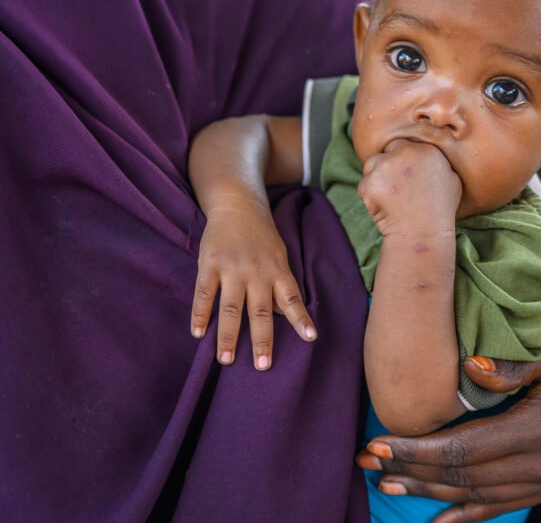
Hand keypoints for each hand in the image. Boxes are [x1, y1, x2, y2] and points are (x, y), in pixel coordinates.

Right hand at [192, 201, 316, 368]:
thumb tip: (282, 314)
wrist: (237, 205)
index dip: (301, 319)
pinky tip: (198, 333)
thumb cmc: (261, 236)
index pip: (292, 299)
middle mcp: (257, 272)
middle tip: (263, 365)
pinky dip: (200, 315)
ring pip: (231, 308)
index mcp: (277, 270)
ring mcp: (232, 269)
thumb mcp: (278, 256)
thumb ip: (280, 284)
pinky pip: (204, 294)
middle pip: (260, 311)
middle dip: (262, 339)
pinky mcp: (209, 264)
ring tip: (226, 360)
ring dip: (228, 336)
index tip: (311, 338)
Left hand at [355, 298, 540, 521]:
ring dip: (434, 494)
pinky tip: (442, 522)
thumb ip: (513, 367)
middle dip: (413, 471)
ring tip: (390, 485)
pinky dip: (473, 514)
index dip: (418, 450)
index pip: (464, 449)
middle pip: (466, 477)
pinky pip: (510, 505)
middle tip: (368, 464)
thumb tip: (469, 370)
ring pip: (483, 496)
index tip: (377, 445)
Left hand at [358, 139, 461, 237]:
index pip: (404, 145)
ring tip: (392, 199)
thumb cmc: (440, 211)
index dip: (403, 160)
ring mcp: (385, 166)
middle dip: (388, 165)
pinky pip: (364, 184)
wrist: (423, 234)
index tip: (406, 176)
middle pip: (386, 151)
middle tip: (396, 188)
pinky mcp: (369, 182)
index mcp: (427, 150)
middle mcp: (406, 152)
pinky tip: (384, 208)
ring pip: (371, 165)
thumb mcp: (452, 180)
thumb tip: (430, 156)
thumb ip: (440, 162)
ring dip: (377, 178)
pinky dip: (370, 195)